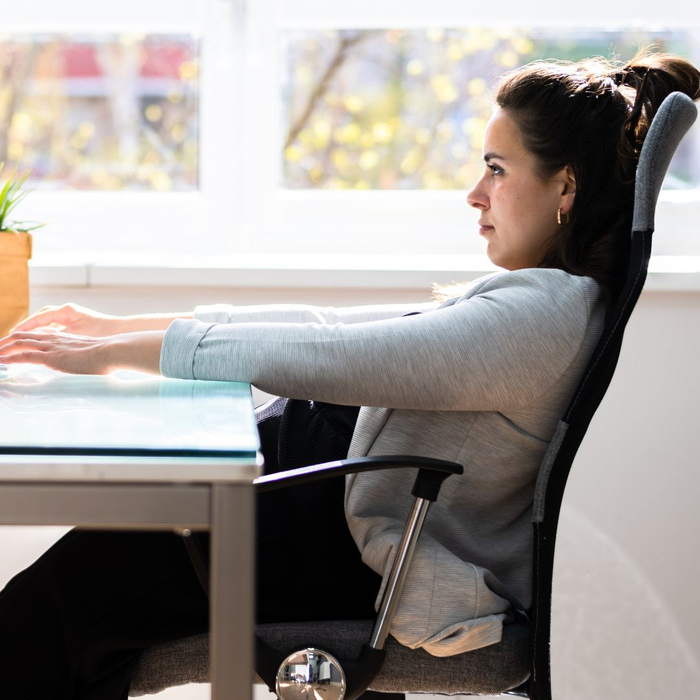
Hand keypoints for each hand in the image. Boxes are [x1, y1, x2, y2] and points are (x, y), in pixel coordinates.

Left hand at [0, 329, 165, 375]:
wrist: (112, 351)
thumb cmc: (107, 355)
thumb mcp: (90, 355)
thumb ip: (81, 358)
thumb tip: (84, 366)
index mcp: (63, 338)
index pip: (35, 335)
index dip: (20, 338)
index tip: (10, 345)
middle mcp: (54, 339)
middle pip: (22, 336)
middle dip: (5, 342)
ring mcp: (52, 347)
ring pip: (19, 343)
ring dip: (3, 349)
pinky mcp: (51, 358)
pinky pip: (24, 356)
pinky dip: (9, 358)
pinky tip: (1, 362)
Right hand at [10, 303, 127, 336]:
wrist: (122, 333)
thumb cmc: (102, 332)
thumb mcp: (75, 336)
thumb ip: (56, 338)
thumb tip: (38, 341)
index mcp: (66, 311)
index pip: (39, 317)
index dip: (24, 327)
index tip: (12, 335)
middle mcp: (68, 312)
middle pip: (41, 318)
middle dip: (27, 327)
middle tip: (13, 337)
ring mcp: (73, 319)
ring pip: (48, 324)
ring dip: (36, 331)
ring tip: (23, 340)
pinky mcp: (78, 327)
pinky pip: (57, 330)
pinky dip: (47, 335)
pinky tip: (42, 344)